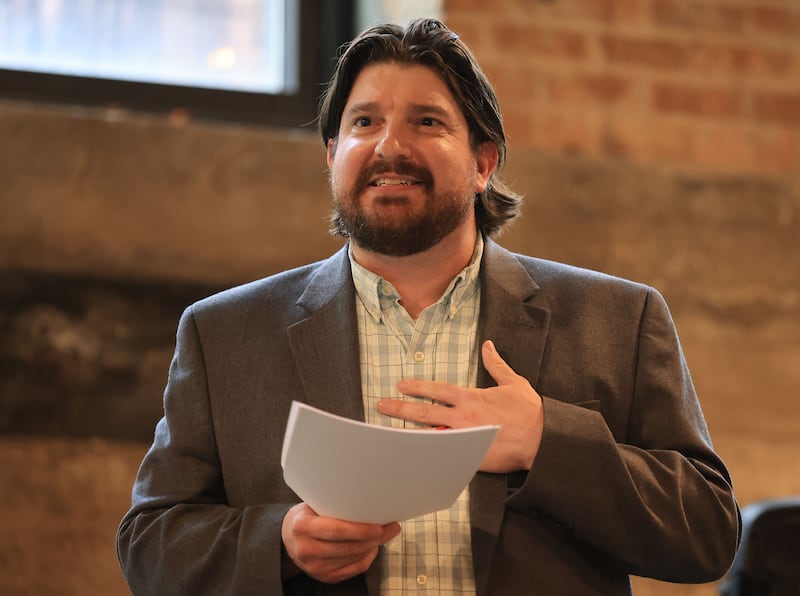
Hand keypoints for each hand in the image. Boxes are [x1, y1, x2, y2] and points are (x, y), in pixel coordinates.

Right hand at [281, 503, 400, 583]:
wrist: (288, 541)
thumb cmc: (304, 518)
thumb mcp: (310, 506)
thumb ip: (331, 504)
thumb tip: (364, 498)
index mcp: (303, 527)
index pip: (336, 530)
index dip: (359, 530)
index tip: (378, 526)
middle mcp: (306, 550)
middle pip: (348, 547)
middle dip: (374, 538)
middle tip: (390, 528)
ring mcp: (315, 567)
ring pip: (353, 559)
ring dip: (373, 547)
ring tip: (384, 534)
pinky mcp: (324, 577)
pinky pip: (353, 569)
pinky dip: (366, 558)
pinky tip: (372, 547)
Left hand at [378, 339, 543, 471]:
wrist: (543, 441)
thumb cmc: (529, 412)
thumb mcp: (513, 382)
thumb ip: (496, 364)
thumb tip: (488, 346)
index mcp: (472, 399)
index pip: (437, 390)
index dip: (417, 387)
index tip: (401, 386)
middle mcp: (464, 419)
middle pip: (426, 413)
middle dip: (402, 409)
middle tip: (383, 406)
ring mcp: (465, 440)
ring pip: (430, 436)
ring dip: (408, 434)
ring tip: (389, 434)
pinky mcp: (470, 458)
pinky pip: (444, 457)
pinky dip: (428, 456)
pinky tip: (413, 457)